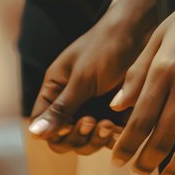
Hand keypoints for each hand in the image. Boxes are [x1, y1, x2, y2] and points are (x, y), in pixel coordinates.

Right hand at [26, 0, 158, 153]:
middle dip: (78, 137)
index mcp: (55, 90)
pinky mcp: (115, 114)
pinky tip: (119, 126)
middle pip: (65, 141)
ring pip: (87, 143)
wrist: (142, 31)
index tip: (73, 122)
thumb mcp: (82, 78)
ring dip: (96, 139)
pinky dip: (113, 137)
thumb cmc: (106, 47)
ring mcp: (93, 110)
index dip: (56, 133)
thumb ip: (61, 108)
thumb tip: (32, 134)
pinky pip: (108, 138)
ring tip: (108, 123)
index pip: (44, 127)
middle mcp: (71, 103)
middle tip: (93, 121)